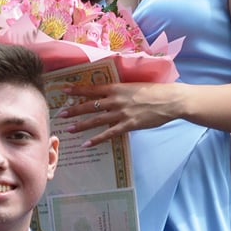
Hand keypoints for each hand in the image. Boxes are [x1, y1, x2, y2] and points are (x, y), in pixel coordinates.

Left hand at [58, 81, 186, 146]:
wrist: (170, 100)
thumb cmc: (154, 91)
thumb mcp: (134, 86)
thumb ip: (120, 90)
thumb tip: (108, 94)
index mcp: (117, 88)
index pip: (92, 88)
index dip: (76, 90)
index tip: (63, 90)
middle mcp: (116, 100)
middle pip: (89, 105)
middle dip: (73, 110)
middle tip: (60, 114)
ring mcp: (121, 113)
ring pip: (96, 120)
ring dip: (80, 125)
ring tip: (68, 130)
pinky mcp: (128, 125)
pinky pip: (109, 134)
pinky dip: (96, 139)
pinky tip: (86, 144)